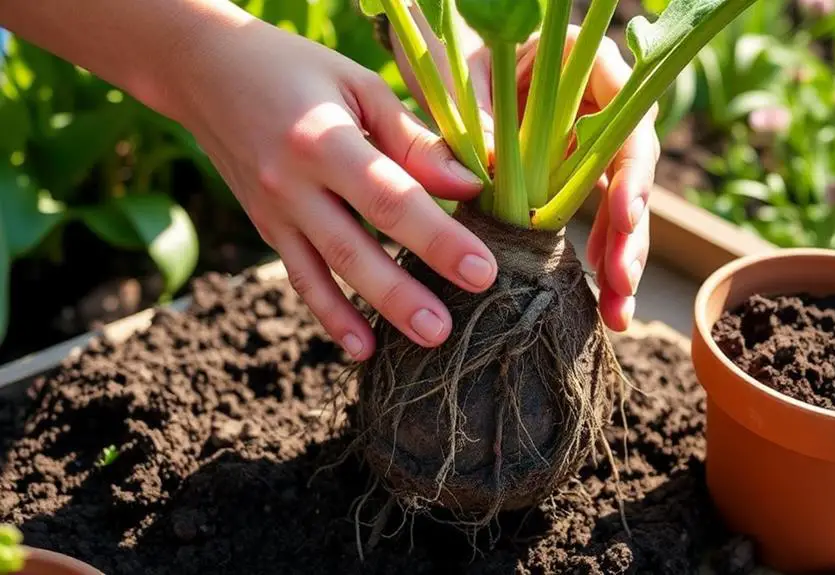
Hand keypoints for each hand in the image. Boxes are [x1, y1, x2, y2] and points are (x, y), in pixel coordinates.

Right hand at [169, 18, 499, 360]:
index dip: (437, 237)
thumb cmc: (298, 70)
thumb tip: (472, 185)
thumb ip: (415, 140)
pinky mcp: (266, 227)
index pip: (390, 197)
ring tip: (424, 342)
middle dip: (404, 293)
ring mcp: (274, 210)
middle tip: (448, 329)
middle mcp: (292, 182)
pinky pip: (300, 277)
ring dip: (374, 311)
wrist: (204, 70)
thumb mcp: (360, 85)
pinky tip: (362, 347)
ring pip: (327, 271)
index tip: (483, 268)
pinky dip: (330, 314)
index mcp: (323, 138)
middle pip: (355, 246)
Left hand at [393, 20, 657, 331]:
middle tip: (622, 279)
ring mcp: (597, 143)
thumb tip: (488, 166)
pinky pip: (602, 218)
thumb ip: (478, 114)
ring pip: (625, 202)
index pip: (627, 116)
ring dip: (623, 256)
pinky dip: (602, 257)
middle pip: (634, 170)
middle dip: (631, 231)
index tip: (623, 214)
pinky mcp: (584, 175)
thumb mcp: (463, 79)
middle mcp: (604, 103)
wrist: (458, 74)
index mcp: (586, 64)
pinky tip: (603, 298)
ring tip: (617, 309)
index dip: (631, 168)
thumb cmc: (462, 64)